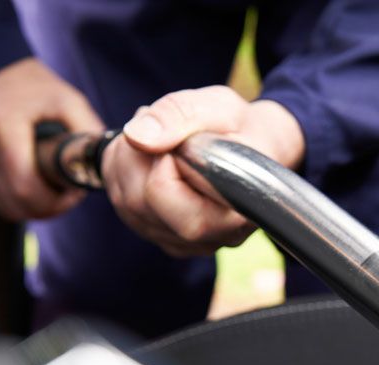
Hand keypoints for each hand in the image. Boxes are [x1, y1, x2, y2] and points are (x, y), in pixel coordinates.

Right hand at [0, 57, 103, 220]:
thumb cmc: (33, 85)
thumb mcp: (68, 100)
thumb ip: (87, 131)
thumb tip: (103, 164)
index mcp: (4, 128)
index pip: (26, 189)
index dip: (56, 203)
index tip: (75, 193)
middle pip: (15, 204)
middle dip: (48, 208)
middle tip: (68, 195)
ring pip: (5, 205)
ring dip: (33, 205)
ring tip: (53, 187)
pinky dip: (17, 196)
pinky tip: (33, 179)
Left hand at [102, 85, 304, 256]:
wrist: (254, 149)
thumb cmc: (240, 129)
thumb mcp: (219, 107)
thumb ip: (179, 115)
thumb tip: (136, 136)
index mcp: (231, 214)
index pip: (166, 195)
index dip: (162, 159)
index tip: (181, 139)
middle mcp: (208, 239)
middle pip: (138, 202)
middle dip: (137, 156)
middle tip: (162, 129)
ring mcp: (184, 244)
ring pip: (125, 205)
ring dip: (128, 161)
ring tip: (160, 139)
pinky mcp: (164, 238)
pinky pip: (123, 208)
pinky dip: (125, 175)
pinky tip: (151, 157)